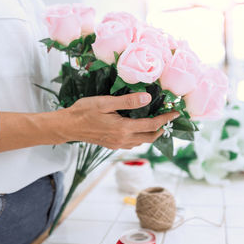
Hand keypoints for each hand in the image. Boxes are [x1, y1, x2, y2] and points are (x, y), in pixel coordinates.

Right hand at [60, 93, 178, 148]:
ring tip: (156, 122)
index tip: (176, 113)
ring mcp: (117, 144)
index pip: (151, 125)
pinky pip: (132, 144)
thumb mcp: (105, 103)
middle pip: (150, 137)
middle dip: (162, 128)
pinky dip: (141, 137)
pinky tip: (138, 129)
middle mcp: (123, 140)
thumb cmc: (84, 111)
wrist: (68, 126)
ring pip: (142, 142)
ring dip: (151, 134)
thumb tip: (147, 98)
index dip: (165, 119)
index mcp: (123, 128)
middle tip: (168, 118)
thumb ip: (127, 101)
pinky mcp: (112, 145)